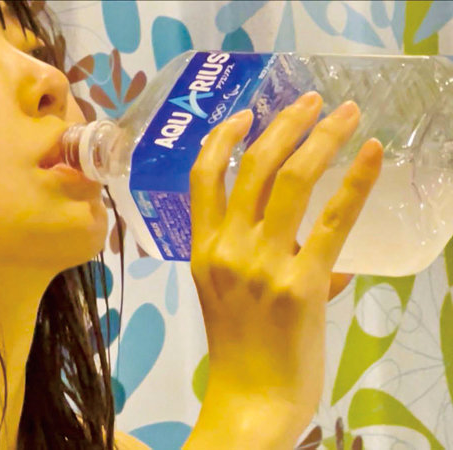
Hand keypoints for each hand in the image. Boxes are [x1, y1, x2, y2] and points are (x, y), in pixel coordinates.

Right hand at [184, 92, 382, 448]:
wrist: (251, 399)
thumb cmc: (239, 348)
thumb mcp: (225, 294)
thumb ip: (254, 255)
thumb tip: (311, 233)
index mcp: (202, 249)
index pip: (204, 177)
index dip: (224, 138)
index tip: (247, 114)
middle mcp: (227, 249)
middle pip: (253, 166)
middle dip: (285, 123)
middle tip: (312, 100)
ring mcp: (262, 265)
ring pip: (291, 181)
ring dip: (321, 137)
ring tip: (345, 114)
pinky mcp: (302, 284)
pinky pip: (333, 221)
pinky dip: (356, 181)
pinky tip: (372, 155)